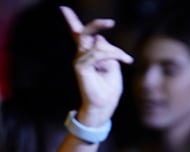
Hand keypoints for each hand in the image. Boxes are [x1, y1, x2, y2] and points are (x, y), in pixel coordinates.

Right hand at [60, 6, 132, 124]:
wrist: (105, 105)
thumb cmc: (109, 87)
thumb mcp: (112, 64)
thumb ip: (107, 50)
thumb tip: (99, 38)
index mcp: (89, 53)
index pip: (78, 34)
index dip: (71, 20)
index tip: (63, 8)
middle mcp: (82, 55)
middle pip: (85, 32)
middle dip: (97, 24)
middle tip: (111, 22)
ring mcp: (80, 60)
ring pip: (98, 44)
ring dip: (115, 51)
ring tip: (126, 59)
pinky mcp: (81, 66)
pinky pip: (98, 53)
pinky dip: (112, 54)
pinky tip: (123, 59)